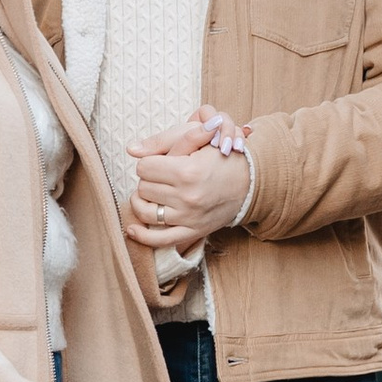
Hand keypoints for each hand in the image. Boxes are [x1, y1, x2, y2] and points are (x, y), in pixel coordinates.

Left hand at [123, 112, 251, 255]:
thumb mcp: (198, 142)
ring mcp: (189, 218)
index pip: (144, 167)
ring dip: (143, 201)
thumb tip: (131, 149)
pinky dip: (142, 236)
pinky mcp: (192, 232)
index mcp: (187, 171)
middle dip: (149, 180)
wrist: (250, 184)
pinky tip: (132, 229)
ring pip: (145, 211)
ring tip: (151, 194)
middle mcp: (187, 197)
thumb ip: (165, 141)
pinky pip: (160, 240)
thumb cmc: (221, 158)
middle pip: (143, 188)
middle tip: (162, 176)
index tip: (159, 162)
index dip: (149, 162)